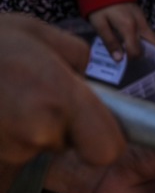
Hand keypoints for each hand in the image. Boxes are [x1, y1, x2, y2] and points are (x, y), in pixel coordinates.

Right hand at [0, 13, 125, 166]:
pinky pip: (5, 159)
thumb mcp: (39, 33)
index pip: (106, 150)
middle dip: (55, 127)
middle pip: (63, 146)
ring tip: (3, 101)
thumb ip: (76, 57)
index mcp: (60, 98)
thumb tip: (88, 79)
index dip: (102, 139)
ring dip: (21, 132)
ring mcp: (6, 152)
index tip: (90, 123)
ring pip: (29, 152)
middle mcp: (36, 132)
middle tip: (28, 97)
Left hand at [88, 2, 154, 60]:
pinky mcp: (142, 15)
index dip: (131, 58)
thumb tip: (119, 59)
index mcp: (129, 27)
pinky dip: (144, 39)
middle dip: (147, 54)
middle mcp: (141, 24)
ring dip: (146, 46)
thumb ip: (110, 42)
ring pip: (153, 38)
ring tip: (131, 50)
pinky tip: (131, 40)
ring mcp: (144, 19)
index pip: (137, 50)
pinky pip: (148, 31)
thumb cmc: (99, 6)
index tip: (122, 60)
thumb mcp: (99, 25)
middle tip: (133, 58)